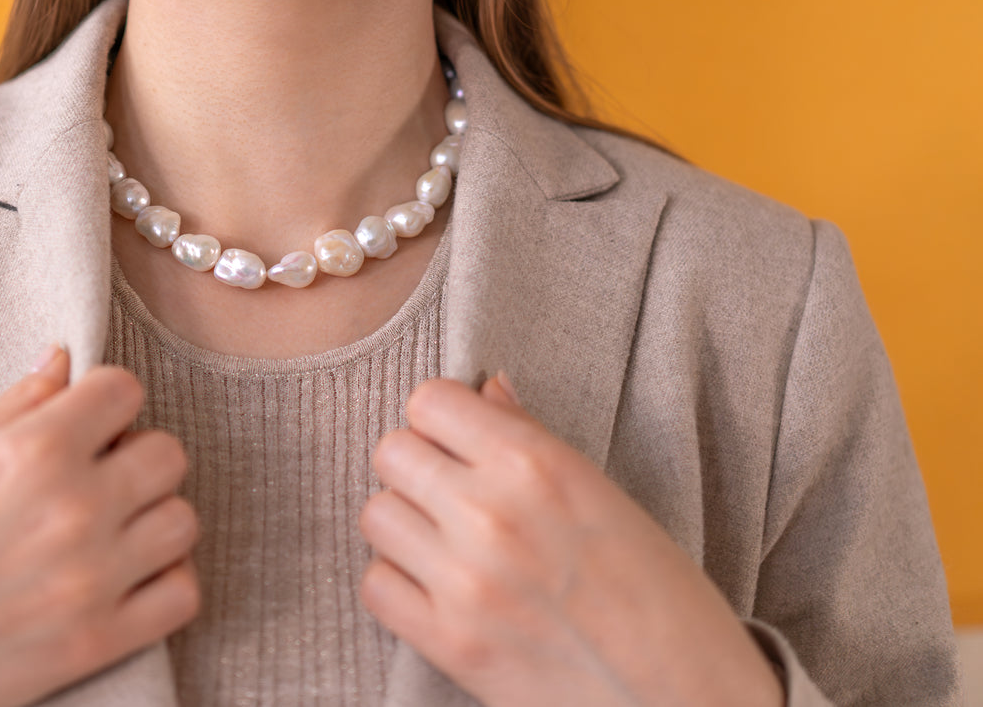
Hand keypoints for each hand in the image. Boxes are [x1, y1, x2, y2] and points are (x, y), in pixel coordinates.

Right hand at [0, 347, 199, 706]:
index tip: (86, 422)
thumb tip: (61, 360)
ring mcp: (93, 578)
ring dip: (153, 519)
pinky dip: (164, 583)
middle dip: (135, 457)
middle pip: (167, 454)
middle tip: (98, 478)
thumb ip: (14, 408)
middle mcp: (74, 508)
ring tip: (112, 530)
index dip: (104, 402)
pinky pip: (183, 594)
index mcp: (31, 452)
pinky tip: (125, 579)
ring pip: (182, 520)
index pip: (123, 390)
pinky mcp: (99, 641)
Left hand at [358, 374, 783, 706]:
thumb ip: (532, 438)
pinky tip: (439, 590)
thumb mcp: (608, 498)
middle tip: (452, 495)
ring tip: (447, 544)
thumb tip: (487, 389)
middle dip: (417, 468)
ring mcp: (463, 580)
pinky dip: (399, 585)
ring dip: (405, 526)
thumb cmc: (665, 598)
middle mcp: (490, 513)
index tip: (460, 443)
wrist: (689, 700)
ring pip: (376, 515)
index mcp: (537, 464)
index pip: (430, 402)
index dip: (442, 421)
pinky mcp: (449, 642)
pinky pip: (376, 586)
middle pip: (392, 452)